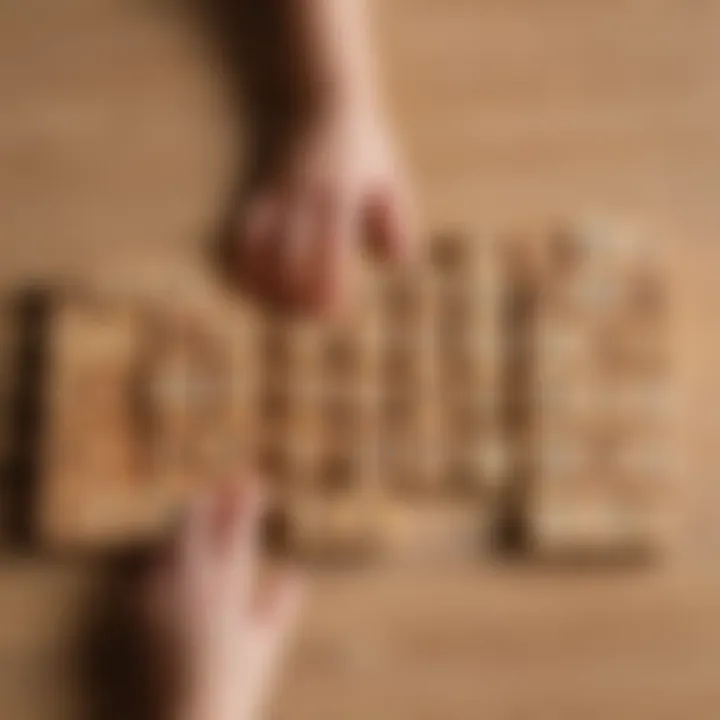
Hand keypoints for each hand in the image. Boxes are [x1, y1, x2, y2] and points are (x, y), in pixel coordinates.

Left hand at [144, 478, 303, 719]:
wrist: (193, 715)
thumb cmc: (236, 683)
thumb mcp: (266, 644)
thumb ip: (280, 606)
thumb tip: (293, 575)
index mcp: (230, 588)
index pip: (238, 533)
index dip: (245, 504)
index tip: (253, 480)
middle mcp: (197, 584)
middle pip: (202, 529)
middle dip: (214, 502)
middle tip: (225, 482)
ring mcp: (168, 596)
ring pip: (175, 544)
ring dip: (188, 520)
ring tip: (198, 502)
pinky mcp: (147, 613)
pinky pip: (154, 570)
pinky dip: (166, 553)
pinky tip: (167, 550)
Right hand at [235, 104, 416, 314]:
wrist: (319, 95)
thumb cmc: (361, 143)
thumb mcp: (388, 178)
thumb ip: (396, 222)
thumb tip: (392, 264)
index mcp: (340, 200)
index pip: (329, 259)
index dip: (327, 294)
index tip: (331, 312)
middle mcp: (304, 200)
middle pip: (289, 264)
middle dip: (294, 300)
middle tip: (304, 315)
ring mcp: (276, 195)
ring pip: (259, 252)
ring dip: (264, 287)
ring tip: (276, 305)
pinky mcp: (257, 192)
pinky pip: (239, 232)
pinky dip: (240, 262)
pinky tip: (249, 282)